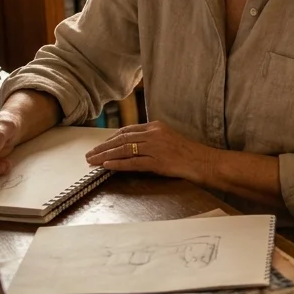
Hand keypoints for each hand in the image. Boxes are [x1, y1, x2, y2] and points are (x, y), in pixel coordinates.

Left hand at [86, 121, 214, 183]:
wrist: (204, 161)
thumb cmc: (189, 153)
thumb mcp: (169, 139)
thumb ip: (152, 140)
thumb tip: (134, 147)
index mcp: (156, 126)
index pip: (127, 130)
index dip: (111, 139)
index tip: (101, 145)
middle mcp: (153, 134)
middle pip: (121, 139)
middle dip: (103, 147)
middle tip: (90, 154)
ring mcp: (155, 147)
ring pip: (123, 150)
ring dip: (105, 156)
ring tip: (93, 161)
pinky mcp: (157, 161)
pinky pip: (132, 163)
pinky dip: (118, 164)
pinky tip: (107, 166)